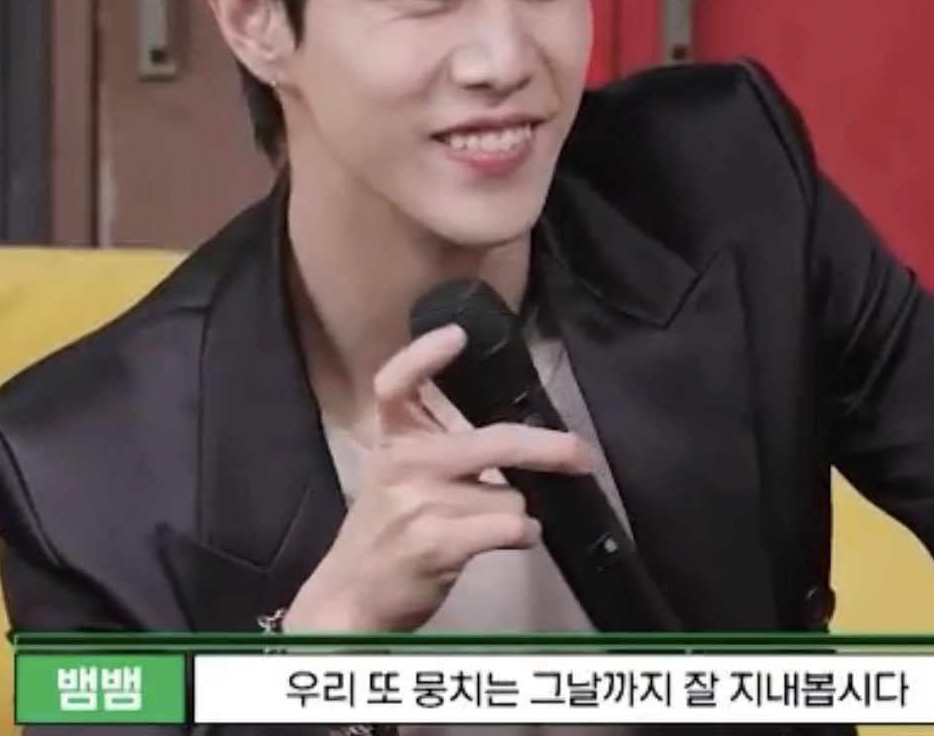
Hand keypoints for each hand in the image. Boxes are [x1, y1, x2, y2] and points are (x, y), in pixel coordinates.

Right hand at [283, 324, 591, 631]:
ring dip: (519, 509)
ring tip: (493, 522)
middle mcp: (406, 463)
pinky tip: (513, 538)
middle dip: (549, 448)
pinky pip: (511, 525)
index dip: (423, 356)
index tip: (457, 335)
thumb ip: (437, 443)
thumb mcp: (397, 473)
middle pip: (495, 441)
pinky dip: (524, 533)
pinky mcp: (439, 544)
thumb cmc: (386, 529)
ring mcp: (423, 503)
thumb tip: (517, 428)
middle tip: (582, 454)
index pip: (395, 384)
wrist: (351, 598)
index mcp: (394, 440)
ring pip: (512, 493)